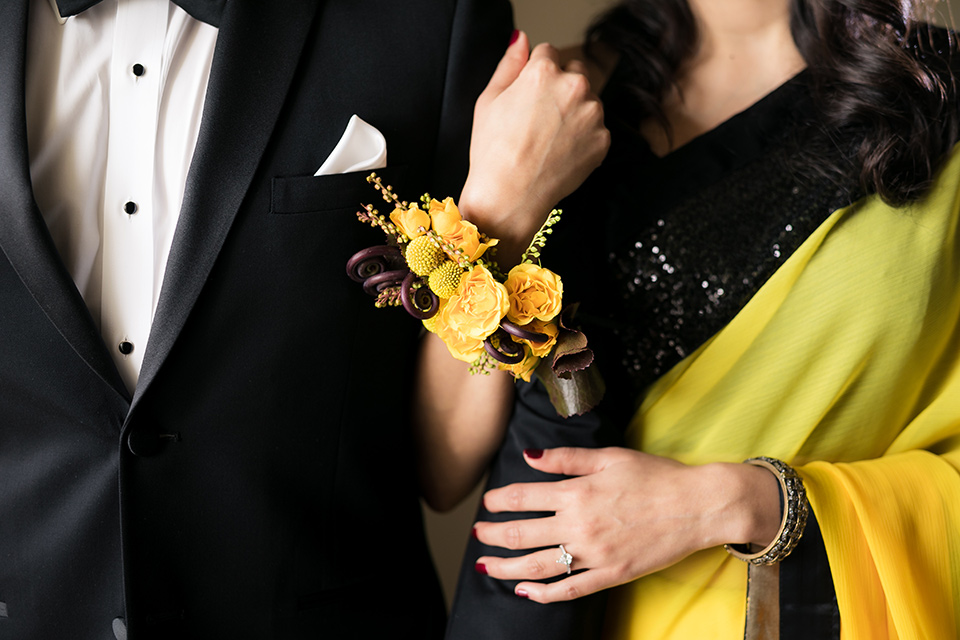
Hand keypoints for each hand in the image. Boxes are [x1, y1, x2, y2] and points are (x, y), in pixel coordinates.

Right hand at [459, 32, 609, 264]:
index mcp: (544, 71)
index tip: (528, 96)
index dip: (535, 75)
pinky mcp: (603, 140)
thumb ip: (509, 64)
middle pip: (575, 72)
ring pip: (588, 101)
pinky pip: (596, 130)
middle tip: (539, 119)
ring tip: (548, 140)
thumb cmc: (492, 152)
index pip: (548, 53)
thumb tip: (521, 40)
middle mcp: (574, 86)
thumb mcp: (489, 100)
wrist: (510, 198)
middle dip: (561, 88)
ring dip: (574, 112)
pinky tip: (559, 154)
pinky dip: (583, 139)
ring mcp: (592, 114)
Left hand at [472, 447, 781, 602]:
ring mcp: (594, 554)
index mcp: (577, 492)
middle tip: (478, 534)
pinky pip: (569, 589)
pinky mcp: (610, 574)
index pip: (523, 497)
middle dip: (493, 535)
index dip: (499, 501)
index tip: (488, 504)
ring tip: (487, 566)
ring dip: (506, 568)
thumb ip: (564, 458)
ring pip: (537, 566)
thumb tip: (528, 456)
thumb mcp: (608, 457)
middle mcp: (580, 525)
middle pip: (522, 534)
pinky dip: (543, 594)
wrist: (697, 506)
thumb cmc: (655, 476)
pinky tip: (525, 592)